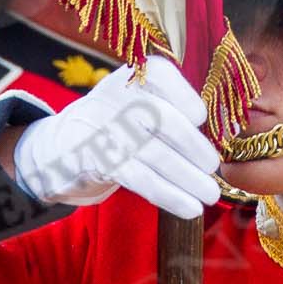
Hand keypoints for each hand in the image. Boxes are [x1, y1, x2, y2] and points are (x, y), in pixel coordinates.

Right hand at [11, 58, 222, 217]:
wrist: (60, 147)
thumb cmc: (115, 125)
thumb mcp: (134, 102)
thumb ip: (170, 108)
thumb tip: (222, 134)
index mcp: (130, 77)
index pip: (159, 75)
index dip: (183, 95)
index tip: (200, 117)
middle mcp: (114, 97)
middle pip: (161, 118)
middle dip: (192, 145)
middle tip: (213, 166)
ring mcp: (103, 129)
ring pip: (155, 154)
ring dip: (188, 178)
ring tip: (210, 194)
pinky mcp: (97, 161)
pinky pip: (140, 179)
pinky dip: (169, 195)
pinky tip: (190, 208)